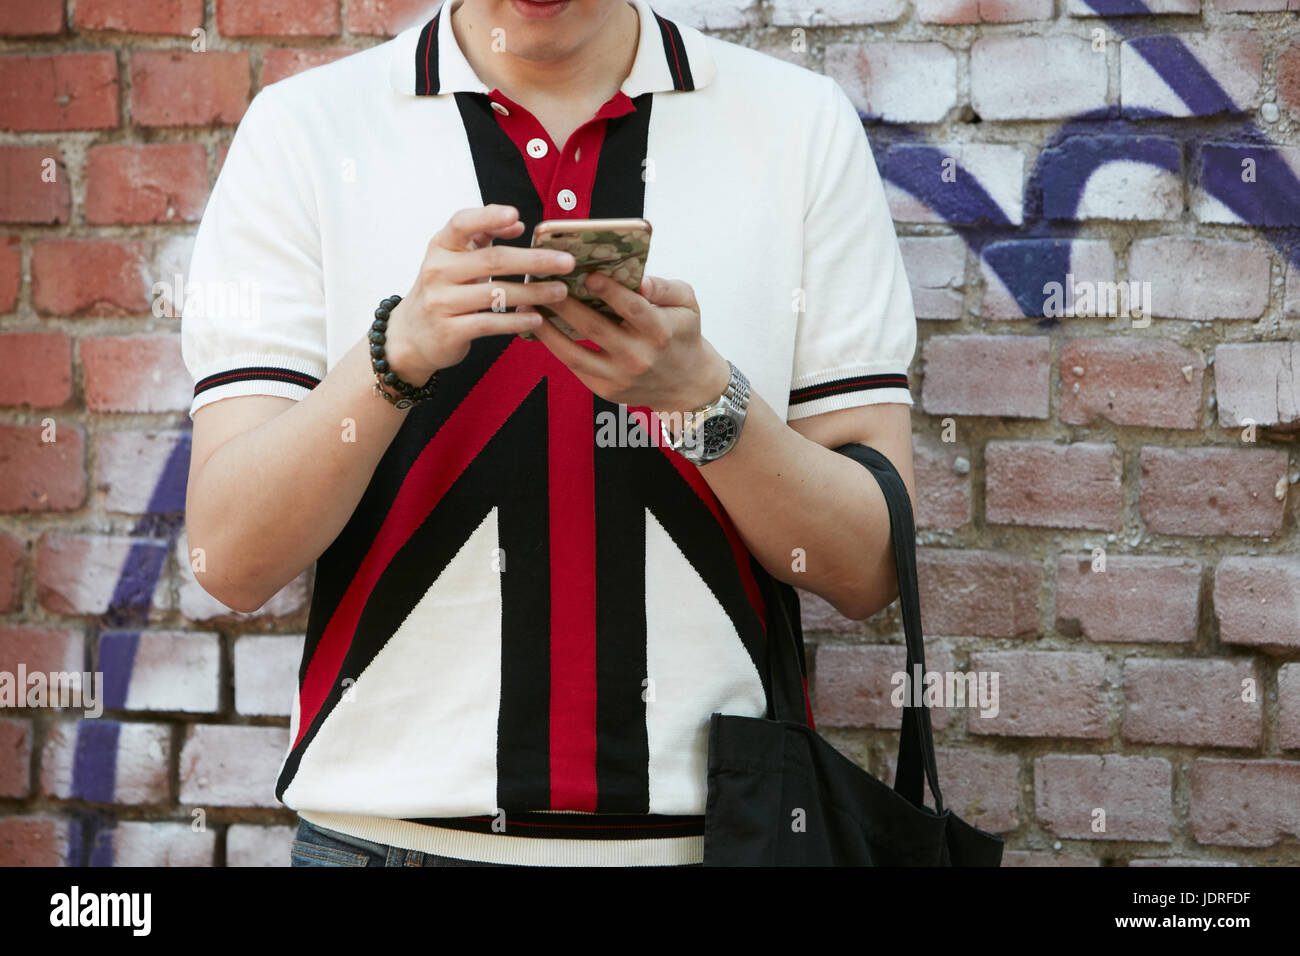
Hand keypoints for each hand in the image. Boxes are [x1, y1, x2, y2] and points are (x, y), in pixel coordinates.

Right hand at [382, 204, 575, 381]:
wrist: (411, 335)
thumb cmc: (442, 290)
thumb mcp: (454, 258)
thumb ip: (482, 237)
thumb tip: (516, 223)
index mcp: (441, 246)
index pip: (462, 223)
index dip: (488, 217)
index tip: (516, 215)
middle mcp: (438, 271)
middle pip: (493, 260)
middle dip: (535, 260)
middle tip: (567, 262)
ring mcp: (442, 302)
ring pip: (496, 294)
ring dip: (534, 293)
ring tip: (560, 292)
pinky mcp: (449, 330)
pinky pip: (490, 324)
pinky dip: (516, 321)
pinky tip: (537, 318)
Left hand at [525, 272, 730, 415]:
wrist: (686, 384)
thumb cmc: (682, 334)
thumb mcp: (687, 304)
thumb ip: (664, 287)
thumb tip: (639, 279)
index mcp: (660, 332)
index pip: (632, 308)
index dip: (609, 291)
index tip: (588, 273)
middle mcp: (638, 357)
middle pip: (594, 328)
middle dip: (565, 303)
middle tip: (543, 281)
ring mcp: (619, 377)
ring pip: (575, 353)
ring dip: (547, 329)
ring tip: (527, 306)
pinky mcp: (605, 389)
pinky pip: (574, 366)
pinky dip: (555, 345)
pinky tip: (539, 326)